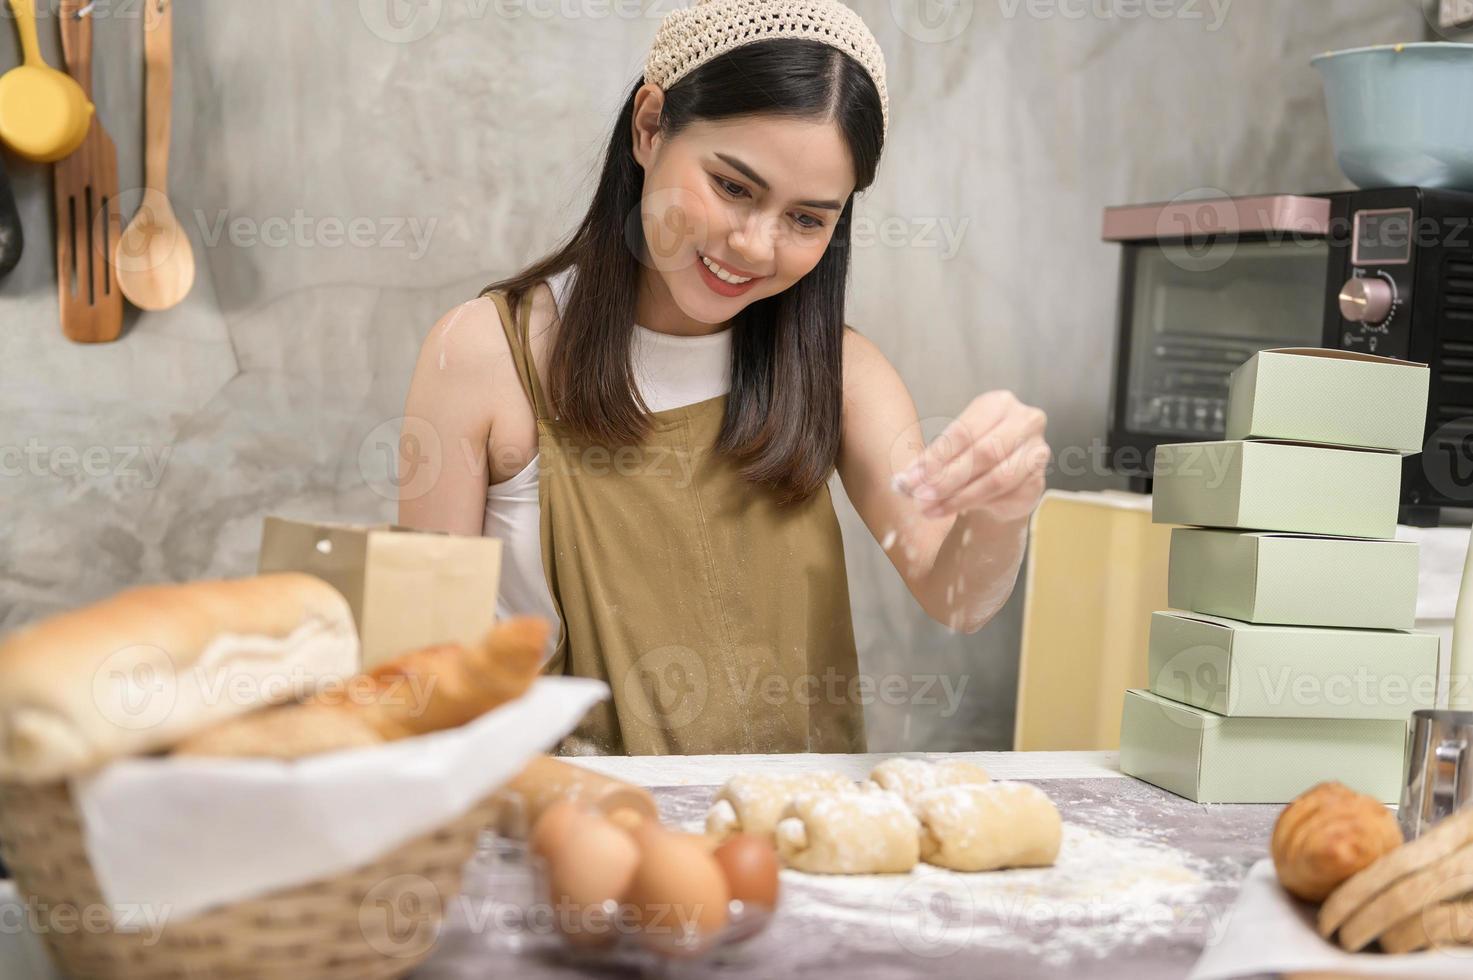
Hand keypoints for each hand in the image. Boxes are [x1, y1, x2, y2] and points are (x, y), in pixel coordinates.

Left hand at [893, 391, 1049, 521]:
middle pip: (983, 453)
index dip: (934, 458)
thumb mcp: (950, 452)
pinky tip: (952, 510)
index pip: (963, 432)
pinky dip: (975, 505)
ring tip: (930, 508)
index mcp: (998, 403)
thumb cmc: (972, 455)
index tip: (908, 479)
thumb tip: (901, 483)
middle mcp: (1025, 421)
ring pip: (996, 478)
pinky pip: (1006, 496)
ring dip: (959, 497)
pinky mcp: (1038, 480)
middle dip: (946, 479)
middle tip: (919, 498)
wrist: (1003, 481)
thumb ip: (929, 464)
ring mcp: (1037, 451)